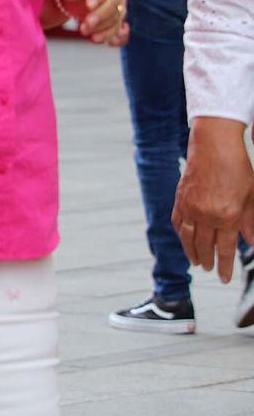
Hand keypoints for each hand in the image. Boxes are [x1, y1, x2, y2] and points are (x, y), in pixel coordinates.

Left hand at [55, 0, 127, 43]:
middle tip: (84, 26)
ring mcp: (118, 4)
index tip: (88, 6)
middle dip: (100, 17)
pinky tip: (101, 40)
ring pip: (116, 18)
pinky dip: (111, 36)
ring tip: (87, 34)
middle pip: (114, 4)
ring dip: (103, 29)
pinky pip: (118, 29)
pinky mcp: (116, 18)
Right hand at [173, 118, 253, 282]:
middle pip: (205, 246)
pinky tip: (184, 239)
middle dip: (207, 261)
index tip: (223, 278)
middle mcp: (206, 215)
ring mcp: (190, 207)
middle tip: (209, 269)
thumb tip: (251, 242)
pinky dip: (180, 233)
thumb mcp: (252, 196)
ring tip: (195, 261)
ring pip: (187, 237)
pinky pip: (177, 221)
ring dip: (191, 251)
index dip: (224, 266)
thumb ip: (251, 222)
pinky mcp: (180, 198)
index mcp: (228, 216)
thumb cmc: (238, 168)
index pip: (225, 250)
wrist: (214, 146)